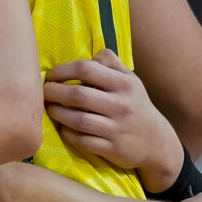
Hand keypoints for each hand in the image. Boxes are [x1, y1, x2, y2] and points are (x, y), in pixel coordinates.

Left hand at [44, 50, 185, 192]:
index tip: (52, 75)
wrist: (157, 143)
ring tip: (49, 108)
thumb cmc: (136, 106)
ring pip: (78, 120)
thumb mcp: (131, 82)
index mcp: (124, 84)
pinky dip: (68, 134)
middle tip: (44, 92)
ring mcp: (117, 129)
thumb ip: (113, 64)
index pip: (87, 69)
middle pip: (78, 95)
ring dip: (57, 113)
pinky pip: (83, 141)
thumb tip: (95, 52)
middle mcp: (122, 105)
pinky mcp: (113, 149)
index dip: (63, 70)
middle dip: (54, 92)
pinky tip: (63, 127)